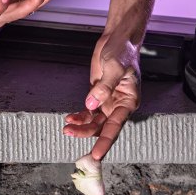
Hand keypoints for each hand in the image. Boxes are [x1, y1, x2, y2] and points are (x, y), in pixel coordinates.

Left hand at [63, 31, 140, 160]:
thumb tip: (90, 105)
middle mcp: (119, 105)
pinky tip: (70, 117)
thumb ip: (103, 87)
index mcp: (129, 101)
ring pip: (94, 122)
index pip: (115, 127)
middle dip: (86, 132)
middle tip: (70, 131)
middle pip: (102, 127)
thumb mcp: (114, 67)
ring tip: (66, 127)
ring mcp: (108, 101)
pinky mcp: (98, 95)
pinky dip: (79, 116)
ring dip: (81, 125)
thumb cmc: (122, 51)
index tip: (96, 155)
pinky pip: (88, 112)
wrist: (117, 38)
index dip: (105, 142)